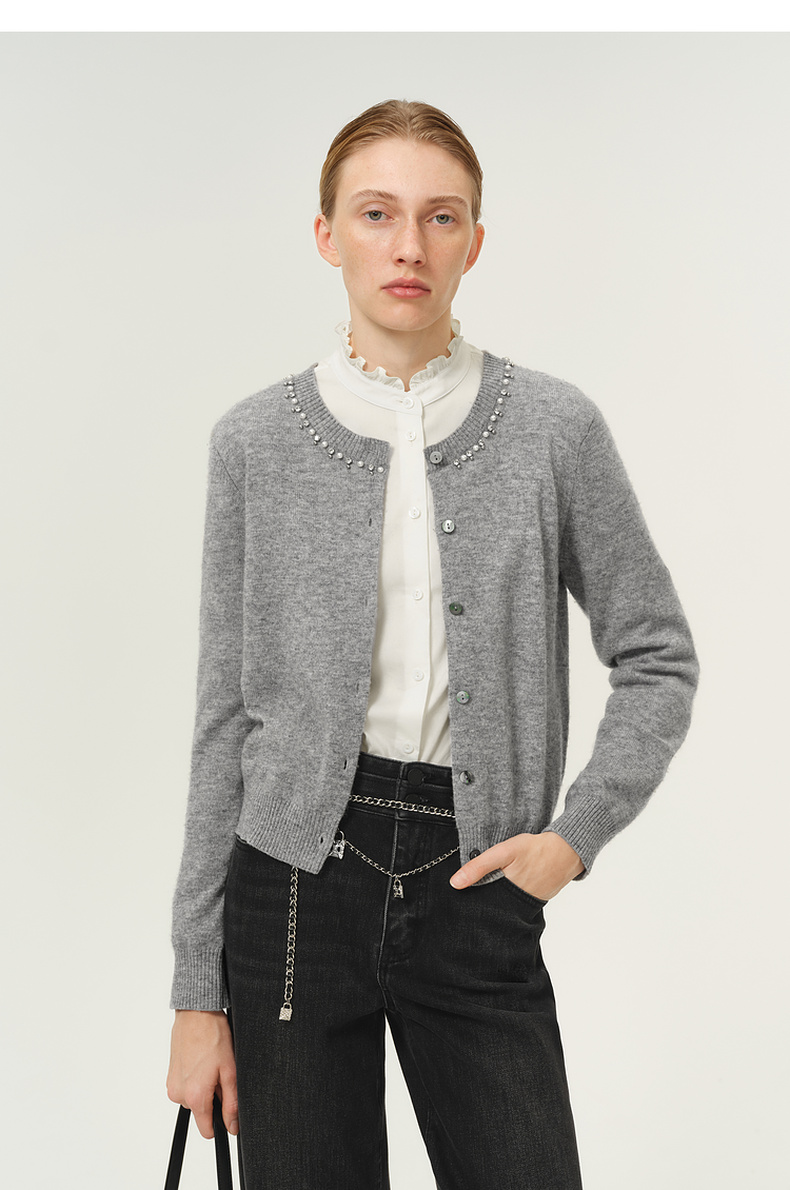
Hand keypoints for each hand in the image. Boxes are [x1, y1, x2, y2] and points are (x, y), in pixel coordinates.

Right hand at [166, 1009, 238, 1138]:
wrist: (196, 1013)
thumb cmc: (213, 1036)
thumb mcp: (230, 1071)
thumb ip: (231, 1103)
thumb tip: (232, 1126)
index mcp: (195, 1096)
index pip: (206, 1130)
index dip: (221, 1122)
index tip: (227, 1107)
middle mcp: (179, 1094)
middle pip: (201, 1110)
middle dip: (213, 1097)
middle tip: (220, 1073)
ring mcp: (172, 1084)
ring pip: (193, 1098)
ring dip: (204, 1087)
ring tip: (210, 1064)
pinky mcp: (170, 1075)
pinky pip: (185, 1086)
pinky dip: (194, 1079)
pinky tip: (201, 1061)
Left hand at [449, 830, 584, 900]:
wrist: (567, 851)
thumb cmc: (534, 850)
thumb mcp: (503, 852)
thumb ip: (479, 867)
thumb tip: (454, 884)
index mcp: (505, 896)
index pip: (481, 908)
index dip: (470, 905)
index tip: (459, 902)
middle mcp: (517, 906)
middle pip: (492, 910)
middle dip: (482, 905)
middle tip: (473, 897)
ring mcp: (528, 906)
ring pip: (504, 908)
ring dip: (496, 901)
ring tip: (490, 892)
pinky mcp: (536, 902)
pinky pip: (517, 904)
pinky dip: (510, 898)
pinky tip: (507, 888)